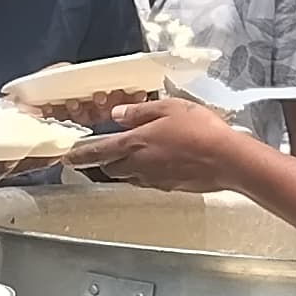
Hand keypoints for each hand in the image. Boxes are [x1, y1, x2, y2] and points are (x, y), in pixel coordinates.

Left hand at [66, 97, 258, 190]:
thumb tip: (116, 114)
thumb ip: (140, 112)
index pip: (99, 151)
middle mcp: (139, 165)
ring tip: (131, 158)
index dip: (80, 155)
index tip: (67, 158)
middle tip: (103, 154)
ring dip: (123, 170)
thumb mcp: (169, 108)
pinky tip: (157, 165)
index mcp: (134, 143)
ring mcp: (153, 179)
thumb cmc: (199, 129)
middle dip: (103, 163)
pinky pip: (147, 182)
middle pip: (110, 169)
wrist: (228, 160)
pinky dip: (144, 174)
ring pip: (128, 177)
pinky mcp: (168, 187)